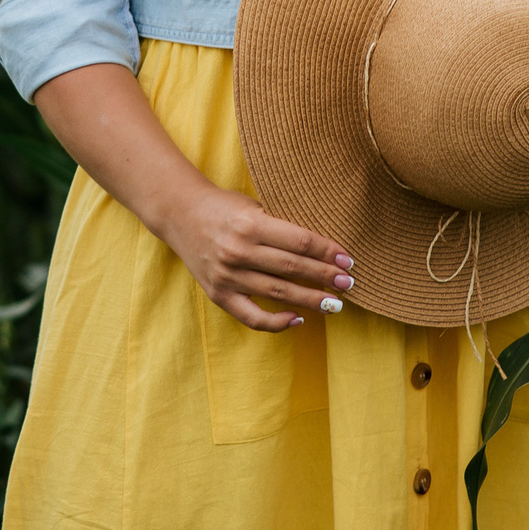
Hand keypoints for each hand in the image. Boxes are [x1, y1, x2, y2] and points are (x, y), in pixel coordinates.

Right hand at [156, 181, 354, 331]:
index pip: (300, 242)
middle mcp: (238, 251)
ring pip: (278, 293)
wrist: (180, 213)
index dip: (327, 252)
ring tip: (334, 304)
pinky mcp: (218, 294)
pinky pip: (252, 316)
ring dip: (310, 300)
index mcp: (250, 224)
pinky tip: (298, 319)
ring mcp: (227, 276)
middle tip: (348, 284)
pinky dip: (276, 322)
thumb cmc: (224, 207)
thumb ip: (282, 226)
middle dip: (325, 277)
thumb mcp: (254, 206)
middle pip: (293, 268)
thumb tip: (323, 249)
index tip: (347, 260)